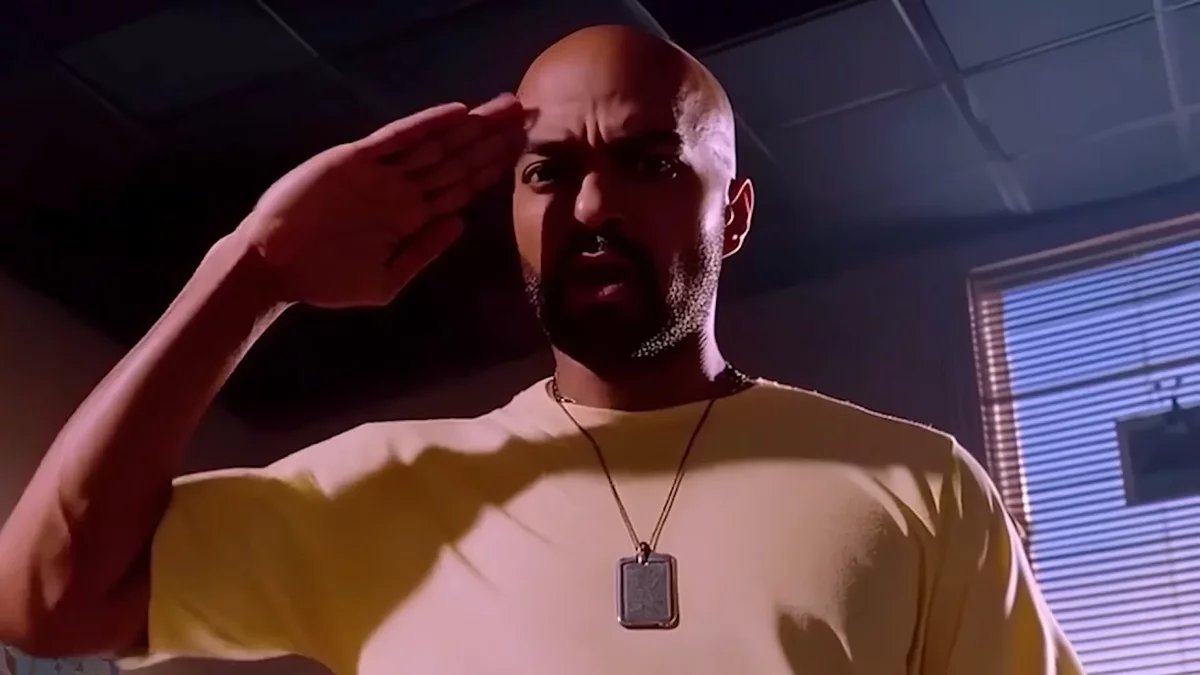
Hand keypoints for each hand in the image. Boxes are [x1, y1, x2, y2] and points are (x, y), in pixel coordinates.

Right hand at [231, 94, 525, 307]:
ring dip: (469, 126)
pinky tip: (455, 113)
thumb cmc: (326, 280)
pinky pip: (397, 138)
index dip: (492, 167)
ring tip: (503, 107)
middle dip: (491, 138)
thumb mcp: (385, 279)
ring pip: (435, 144)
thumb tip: (461, 224)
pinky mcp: (355, 160)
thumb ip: (423, 250)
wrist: (273, 267)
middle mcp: (401, 190)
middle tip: (526, 114)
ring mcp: (380, 173)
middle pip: (456, 159)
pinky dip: (425, 124)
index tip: (523, 149)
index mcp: (411, 218)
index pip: (461, 187)